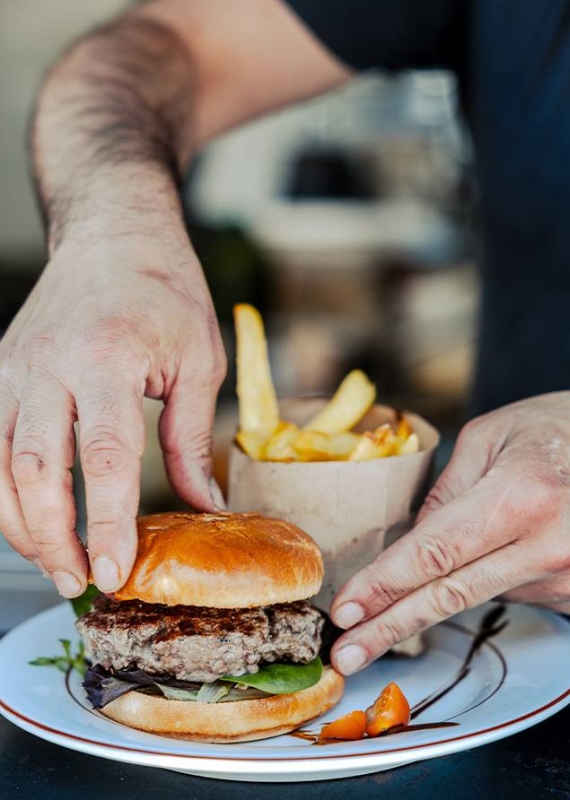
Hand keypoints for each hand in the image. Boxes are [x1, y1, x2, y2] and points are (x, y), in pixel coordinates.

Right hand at [0, 227, 225, 596]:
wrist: (113, 233)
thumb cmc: (164, 291)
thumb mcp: (197, 361)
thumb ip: (190, 440)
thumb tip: (201, 507)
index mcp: (108, 359)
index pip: (105, 459)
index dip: (108, 524)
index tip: (117, 572)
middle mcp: (50, 365)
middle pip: (37, 471)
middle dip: (54, 539)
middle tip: (79, 584)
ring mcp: (16, 368)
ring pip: (2, 465)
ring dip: (23, 525)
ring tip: (56, 566)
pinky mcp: (3, 371)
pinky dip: (5, 492)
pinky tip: (29, 521)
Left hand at [329, 392, 569, 674]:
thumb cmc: (552, 429)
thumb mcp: (488, 439)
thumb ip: (443, 493)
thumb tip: (410, 547)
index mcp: (521, 497)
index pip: (434, 554)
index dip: (383, 585)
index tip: (346, 609)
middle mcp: (547, 545)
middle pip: (449, 597)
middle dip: (390, 627)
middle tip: (347, 654)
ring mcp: (565, 577)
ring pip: (477, 594)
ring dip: (446, 586)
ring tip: (470, 536)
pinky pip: (510, 591)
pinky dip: (491, 575)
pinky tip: (507, 542)